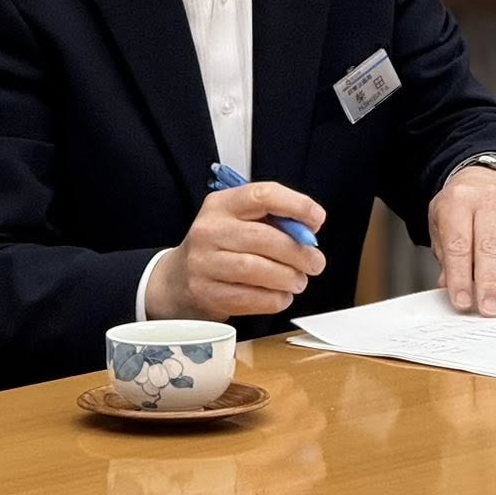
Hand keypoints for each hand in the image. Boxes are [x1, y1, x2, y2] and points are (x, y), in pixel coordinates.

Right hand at [149, 181, 325, 320]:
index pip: (262, 195)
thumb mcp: (238, 221)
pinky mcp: (206, 293)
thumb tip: (308, 231)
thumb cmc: (220, 246)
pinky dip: (273, 299)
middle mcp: (209, 230)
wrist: (178, 280)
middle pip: (263, 238)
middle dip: (297, 252)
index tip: (317, 219)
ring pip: (256, 269)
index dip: (296, 205)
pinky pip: (248, 298)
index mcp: (221, 204)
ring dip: (287, 277)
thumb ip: (272, 221)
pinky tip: (281, 296)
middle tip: (315, 262)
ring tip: (299, 281)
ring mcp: (204, 263)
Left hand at [429, 167, 495, 317]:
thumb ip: (446, 256)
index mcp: (459, 202)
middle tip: (490, 310)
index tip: (463, 302)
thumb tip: (449, 286)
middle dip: (490, 282)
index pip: (459, 244)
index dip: (460, 276)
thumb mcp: (440, 224)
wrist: (485, 179)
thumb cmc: (460, 210)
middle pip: (491, 246)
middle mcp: (490, 202)